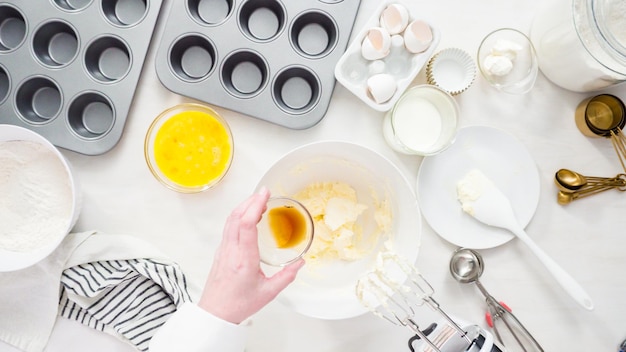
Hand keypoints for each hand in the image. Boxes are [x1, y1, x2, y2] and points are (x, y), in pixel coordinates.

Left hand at [198, 187, 304, 323]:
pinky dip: (239, 216)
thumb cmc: (238, 304)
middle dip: (251, 200)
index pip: (246, 224)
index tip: (265, 194)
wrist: (215, 313)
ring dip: (243, 207)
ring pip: (230, 221)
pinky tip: (248, 217)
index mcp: (244, 259)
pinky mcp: (221, 252)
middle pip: (236, 217)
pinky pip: (228, 227)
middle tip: (265, 192)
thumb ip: (287, 276)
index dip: (255, 205)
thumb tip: (301, 262)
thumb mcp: (269, 293)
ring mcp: (224, 250)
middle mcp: (231, 251)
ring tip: (258, 200)